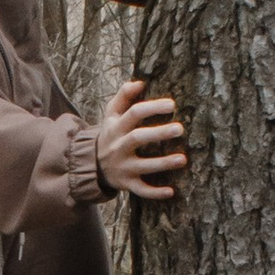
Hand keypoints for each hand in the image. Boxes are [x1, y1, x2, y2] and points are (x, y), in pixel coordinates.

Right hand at [96, 79, 188, 199]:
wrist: (90, 165)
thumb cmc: (110, 134)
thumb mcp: (111, 115)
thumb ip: (123, 96)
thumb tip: (140, 82)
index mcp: (117, 127)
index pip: (134, 113)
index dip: (152, 108)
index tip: (172, 105)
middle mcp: (119, 147)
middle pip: (138, 138)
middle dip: (158, 133)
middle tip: (180, 128)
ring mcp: (123, 167)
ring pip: (143, 166)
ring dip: (163, 163)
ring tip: (183, 159)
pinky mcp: (127, 184)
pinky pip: (140, 190)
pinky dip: (155, 193)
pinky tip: (172, 191)